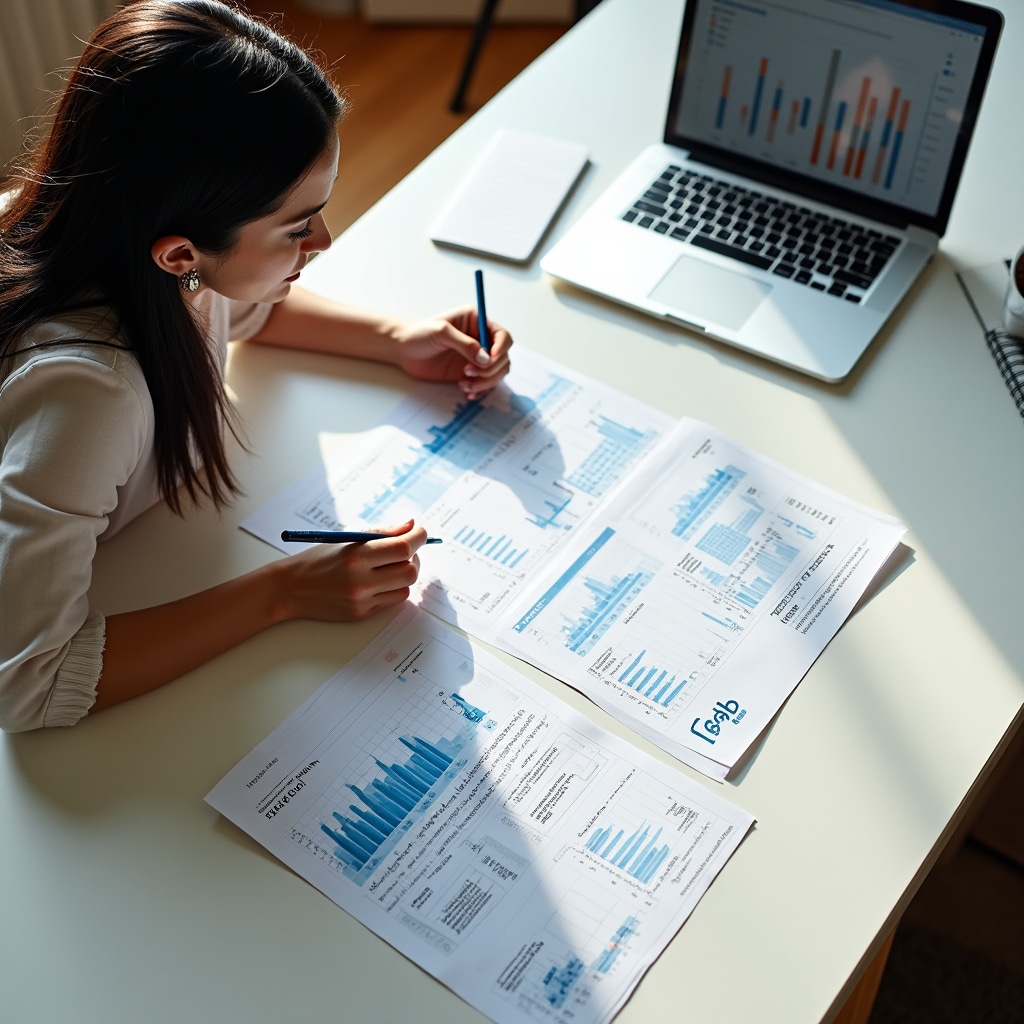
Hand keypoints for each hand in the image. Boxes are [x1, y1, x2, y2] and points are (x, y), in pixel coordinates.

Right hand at [276, 520, 427, 621]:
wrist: (290, 589)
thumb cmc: (319, 559)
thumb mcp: (347, 539)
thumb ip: (383, 533)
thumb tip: (412, 527)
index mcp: (357, 556)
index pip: (403, 548)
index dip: (419, 538)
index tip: (421, 532)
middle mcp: (361, 581)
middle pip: (410, 571)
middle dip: (415, 558)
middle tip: (406, 550)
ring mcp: (363, 601)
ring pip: (405, 587)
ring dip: (404, 574)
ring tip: (390, 565)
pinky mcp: (362, 615)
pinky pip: (392, 600)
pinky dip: (392, 588)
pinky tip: (379, 580)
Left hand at [390, 305, 511, 399]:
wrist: (402, 350)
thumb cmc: (419, 334)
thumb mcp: (441, 332)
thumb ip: (465, 344)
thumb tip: (486, 359)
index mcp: (477, 322)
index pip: (502, 336)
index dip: (501, 349)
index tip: (490, 360)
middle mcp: (480, 339)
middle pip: (502, 358)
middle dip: (490, 369)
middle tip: (468, 372)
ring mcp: (475, 358)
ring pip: (496, 373)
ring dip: (485, 382)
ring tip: (465, 385)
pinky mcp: (469, 373)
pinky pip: (485, 384)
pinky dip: (480, 390)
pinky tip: (466, 392)